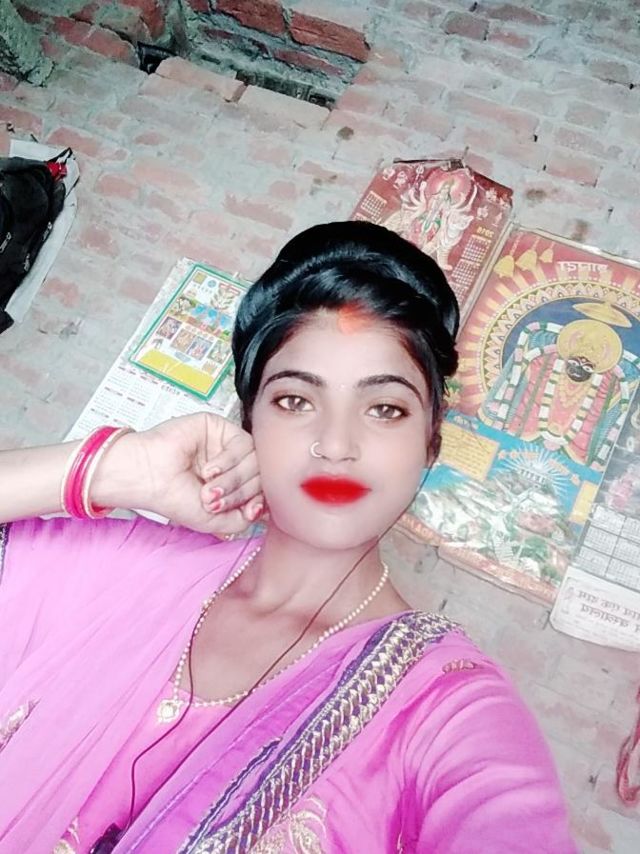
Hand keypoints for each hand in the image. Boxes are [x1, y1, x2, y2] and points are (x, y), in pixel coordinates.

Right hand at [94, 413, 263, 534]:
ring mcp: (227, 444)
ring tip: (208, 488)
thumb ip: (242, 520)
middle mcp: (232, 464)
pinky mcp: (219, 427)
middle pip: (260, 475)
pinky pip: (242, 443)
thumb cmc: (171, 497)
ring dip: (232, 479)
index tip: (248, 512)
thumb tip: (266, 510)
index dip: (258, 501)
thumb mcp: (213, 520)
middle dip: (239, 493)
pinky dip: (228, 461)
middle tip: (214, 500)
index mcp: (232, 484)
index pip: (261, 490)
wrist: (147, 477)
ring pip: (254, 460)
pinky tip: (209, 469)